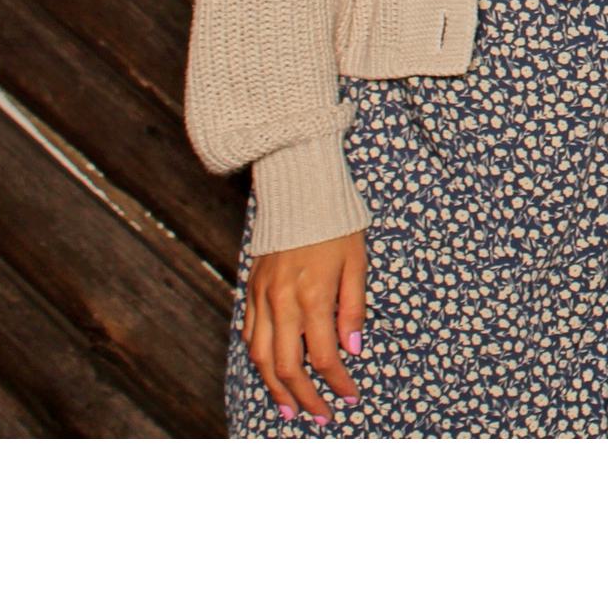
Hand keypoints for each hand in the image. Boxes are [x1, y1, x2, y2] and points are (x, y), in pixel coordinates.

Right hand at [246, 231, 367, 420]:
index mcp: (312, 296)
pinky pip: (250, 334)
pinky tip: (269, 372)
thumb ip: (353, 309)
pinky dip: (259, 359)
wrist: (299, 189)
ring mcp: (262, 297)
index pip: (324, 357)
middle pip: (287, 367)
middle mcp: (282, 302)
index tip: (350, 396)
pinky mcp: (251, 290)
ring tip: (289, 410)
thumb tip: (351, 350)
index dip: (337, 382)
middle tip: (320, 417)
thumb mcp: (356, 264)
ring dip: (275, 388)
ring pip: (262, 356)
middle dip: (305, 398)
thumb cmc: (335, 225)